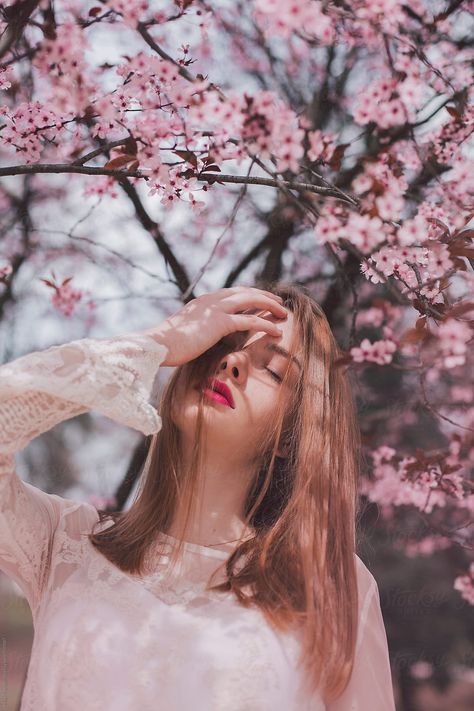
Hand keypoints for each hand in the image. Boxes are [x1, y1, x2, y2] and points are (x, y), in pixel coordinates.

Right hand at [140, 286, 287, 366]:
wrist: (158, 345)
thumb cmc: (167, 345)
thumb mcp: (184, 332)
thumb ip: (196, 329)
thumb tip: (201, 337)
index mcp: (202, 301)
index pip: (231, 292)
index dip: (249, 294)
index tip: (261, 298)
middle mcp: (210, 300)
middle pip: (245, 292)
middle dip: (264, 296)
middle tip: (279, 302)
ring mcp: (215, 309)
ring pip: (251, 301)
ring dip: (270, 306)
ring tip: (284, 313)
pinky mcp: (219, 323)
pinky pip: (249, 321)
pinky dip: (265, 324)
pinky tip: (277, 330)